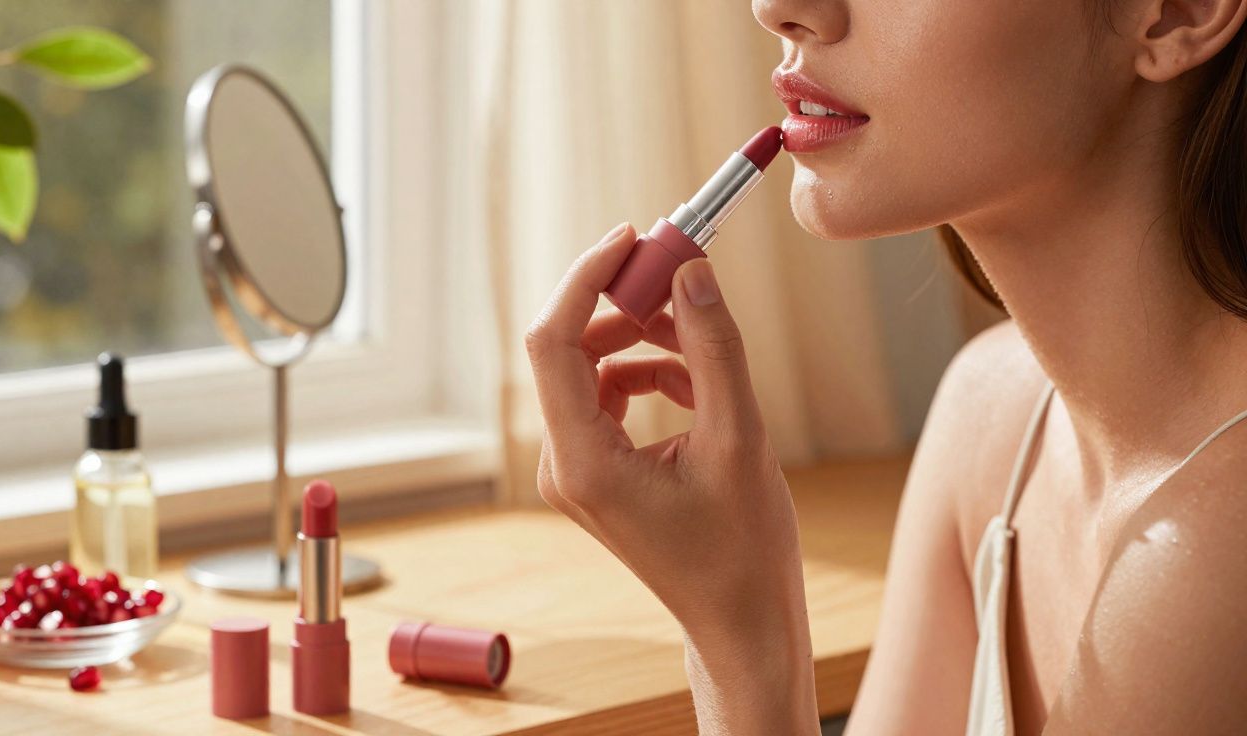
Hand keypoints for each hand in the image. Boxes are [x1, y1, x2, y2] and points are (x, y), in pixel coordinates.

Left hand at [524, 222, 806, 643]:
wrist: (740, 620)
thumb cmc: (743, 548)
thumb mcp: (740, 438)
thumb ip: (713, 348)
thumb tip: (691, 269)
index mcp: (585, 462)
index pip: (552, 341)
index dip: (586, 278)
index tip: (634, 238)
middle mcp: (564, 464)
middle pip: (570, 350)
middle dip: (624, 305)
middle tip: (682, 275)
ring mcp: (576, 471)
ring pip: (592, 370)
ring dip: (645, 343)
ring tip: (703, 348)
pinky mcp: (596, 472)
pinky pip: (608, 398)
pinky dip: (650, 377)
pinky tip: (699, 386)